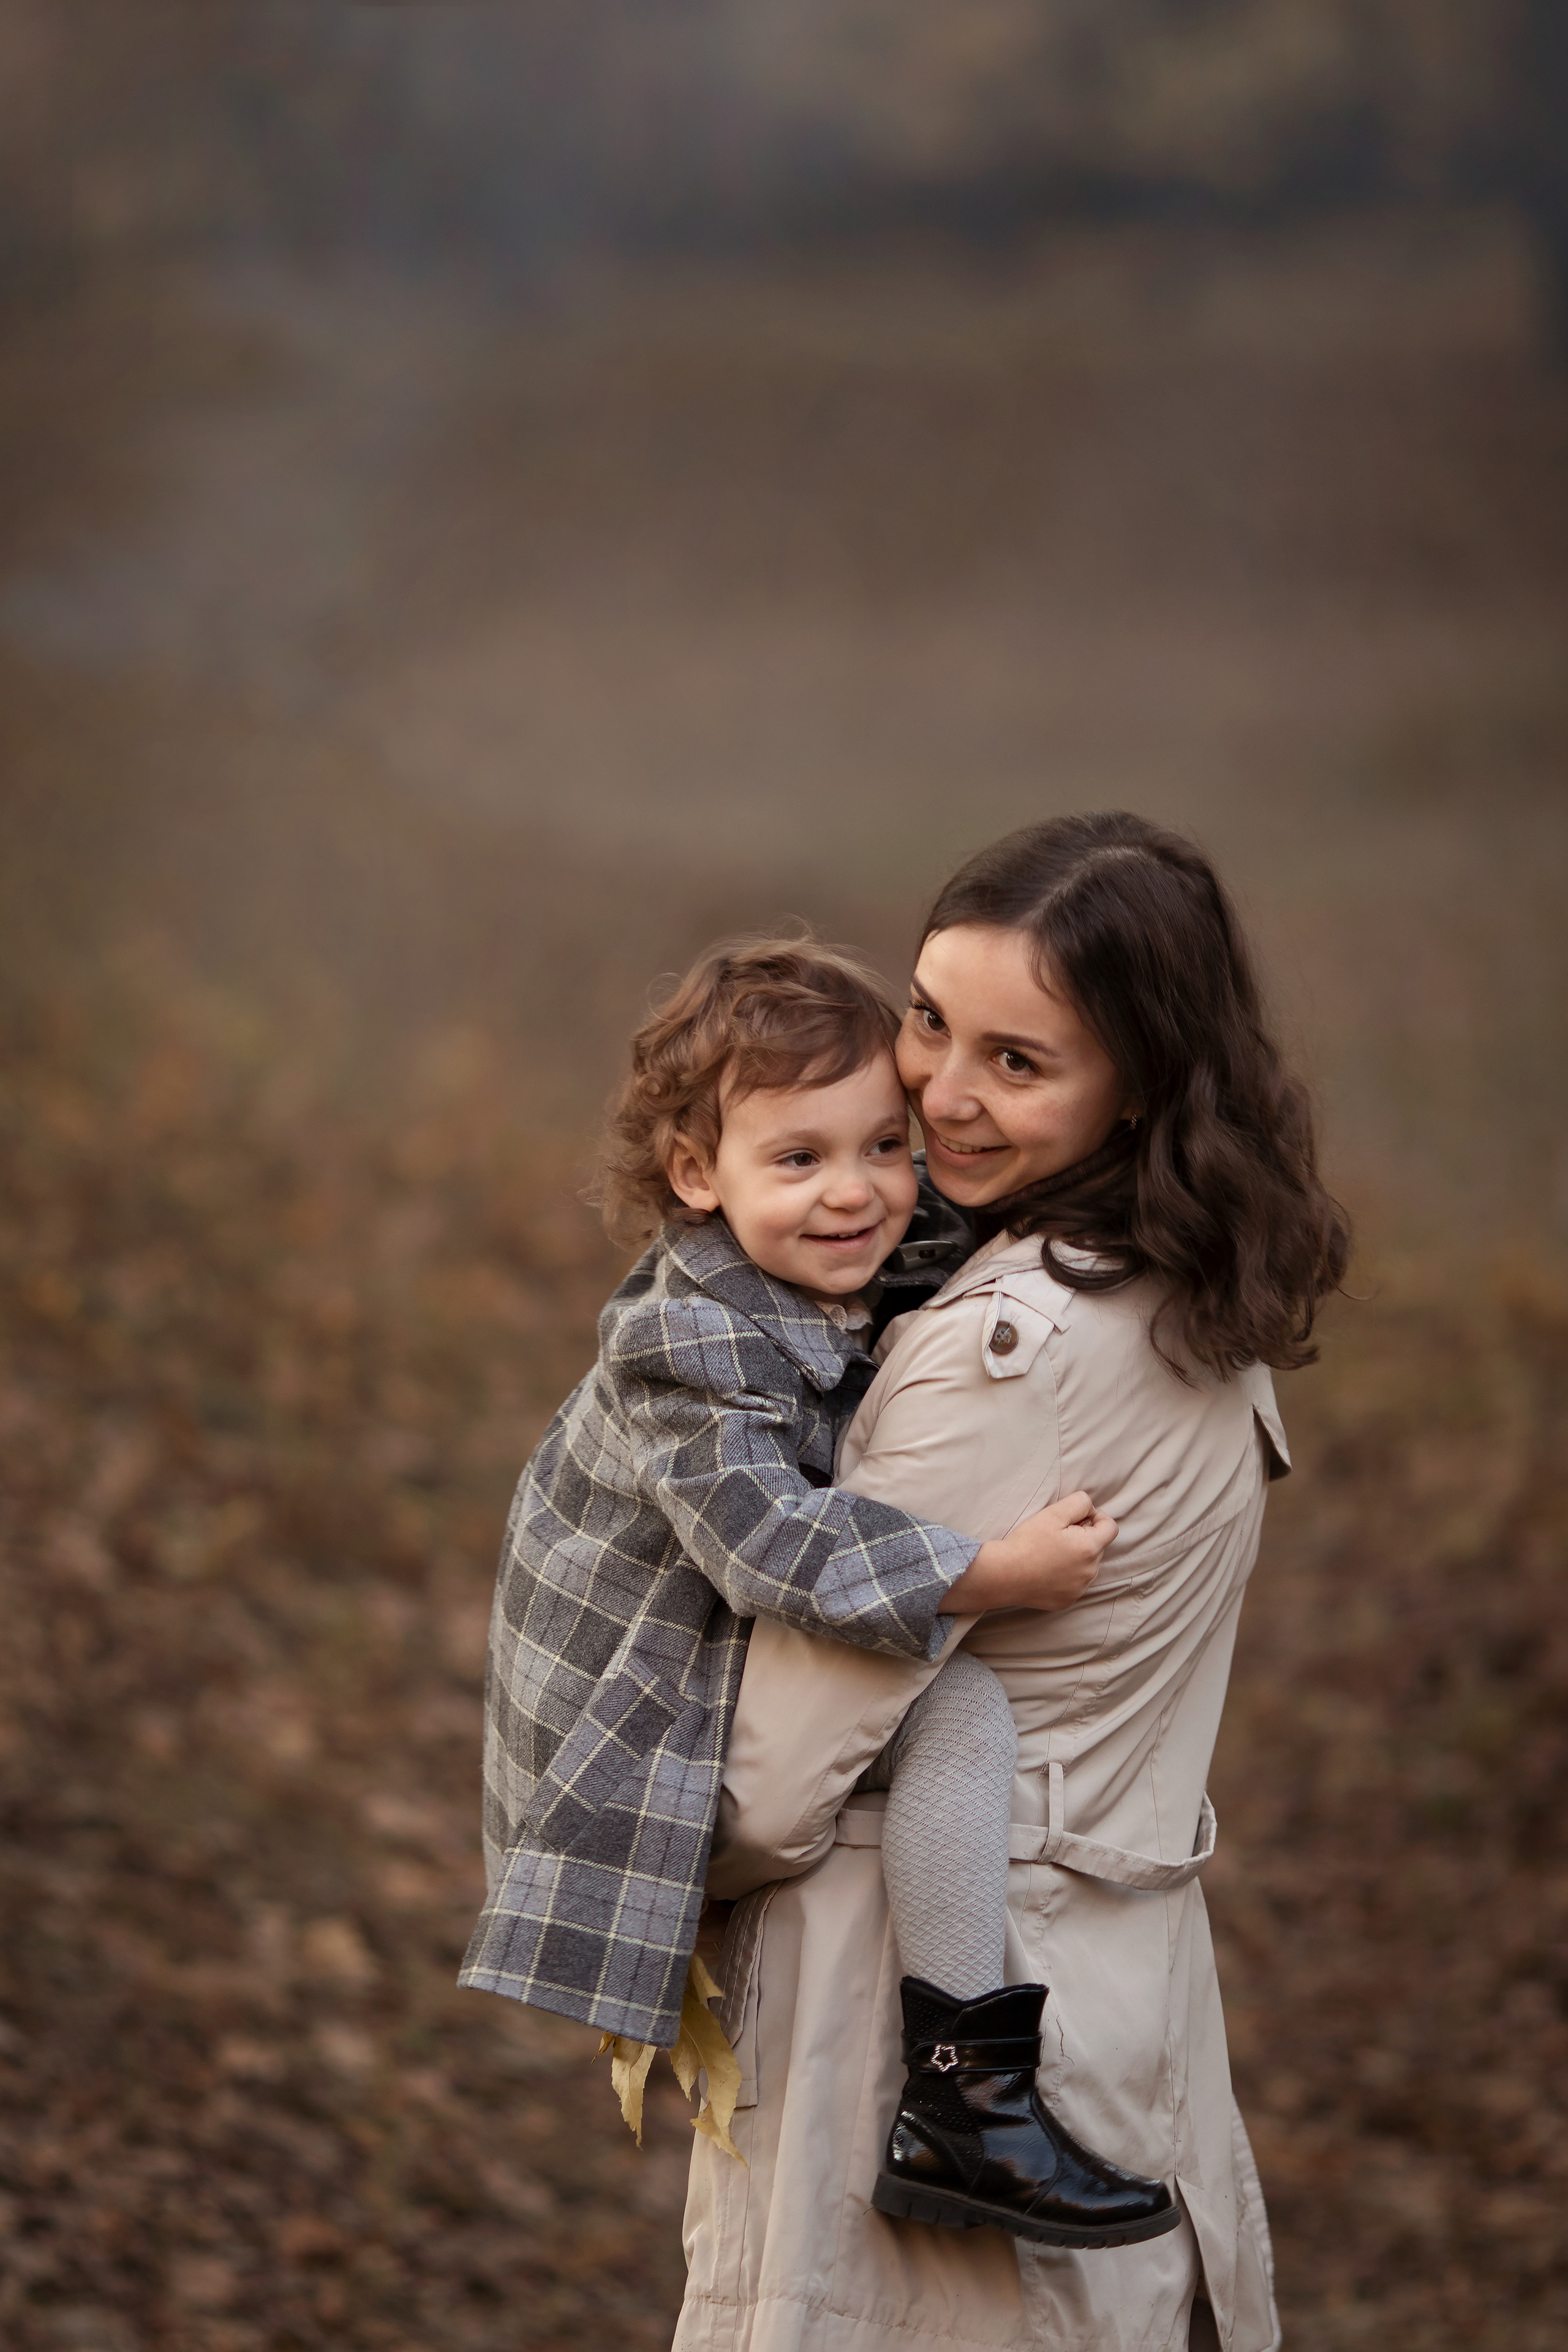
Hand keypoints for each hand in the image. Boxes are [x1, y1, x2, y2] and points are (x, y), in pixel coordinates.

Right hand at [943, 1492, 1116, 1614]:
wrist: (1003, 1575)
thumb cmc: (1027, 1542)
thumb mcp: (1053, 1513)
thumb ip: (1079, 1503)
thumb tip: (1090, 1508)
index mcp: (1090, 1548)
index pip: (1111, 1527)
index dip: (1096, 1517)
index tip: (1075, 1518)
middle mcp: (1090, 1571)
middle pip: (1097, 1546)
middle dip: (1083, 1537)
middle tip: (1056, 1535)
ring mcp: (1079, 1589)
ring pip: (1087, 1566)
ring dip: (1076, 1557)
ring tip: (1049, 1553)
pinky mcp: (1067, 1600)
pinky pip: (1075, 1583)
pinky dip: (1066, 1575)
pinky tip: (1046, 1570)